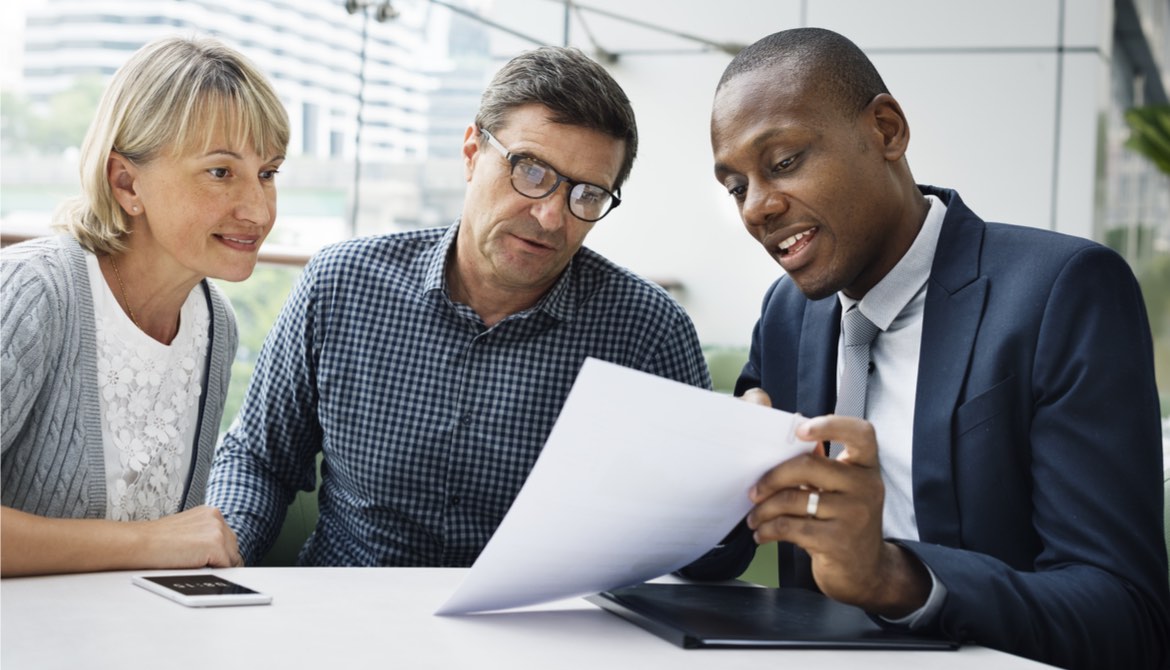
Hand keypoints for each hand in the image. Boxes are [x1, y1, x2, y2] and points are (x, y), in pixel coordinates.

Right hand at [138, 505, 241, 568]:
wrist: (140, 543)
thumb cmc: (156, 541)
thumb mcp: (187, 530)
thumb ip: (204, 535)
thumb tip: (218, 553)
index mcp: (210, 513)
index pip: (228, 538)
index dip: (221, 553)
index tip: (210, 560)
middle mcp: (216, 518)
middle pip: (233, 548)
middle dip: (221, 560)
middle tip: (200, 566)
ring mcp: (217, 530)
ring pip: (232, 558)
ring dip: (217, 566)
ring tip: (194, 565)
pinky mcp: (215, 545)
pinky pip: (225, 567)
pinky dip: (214, 572)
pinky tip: (194, 567)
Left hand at [746, 413, 929, 616]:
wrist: (866, 572)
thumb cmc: (845, 523)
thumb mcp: (843, 490)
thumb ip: (822, 466)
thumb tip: (787, 441)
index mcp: (867, 467)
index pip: (860, 433)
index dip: (831, 424)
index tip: (800, 430)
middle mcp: (866, 487)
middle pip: (808, 466)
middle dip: (772, 477)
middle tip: (754, 491)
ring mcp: (854, 514)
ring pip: (793, 499)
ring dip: (764, 509)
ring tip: (754, 517)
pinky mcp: (837, 541)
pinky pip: (790, 527)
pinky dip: (768, 530)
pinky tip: (762, 534)